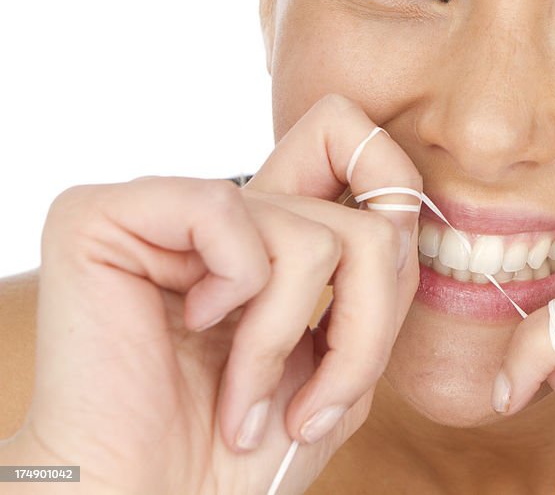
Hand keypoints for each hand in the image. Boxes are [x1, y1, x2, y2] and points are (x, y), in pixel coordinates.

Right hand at [18, 95, 420, 493]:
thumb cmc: (242, 455)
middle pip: (367, 216)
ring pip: (312, 234)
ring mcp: (165, 209)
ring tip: (241, 404)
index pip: (351, 142)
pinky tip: (192, 327)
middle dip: (365, 329)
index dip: (394, 187)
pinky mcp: (105, 215)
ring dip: (286, 340)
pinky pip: (225, 212)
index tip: (384, 288)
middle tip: (315, 406)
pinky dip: (235, 294)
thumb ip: (377, 279)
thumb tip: (405, 210)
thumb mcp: (342, 361)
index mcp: (272, 235)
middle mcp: (226, 213)